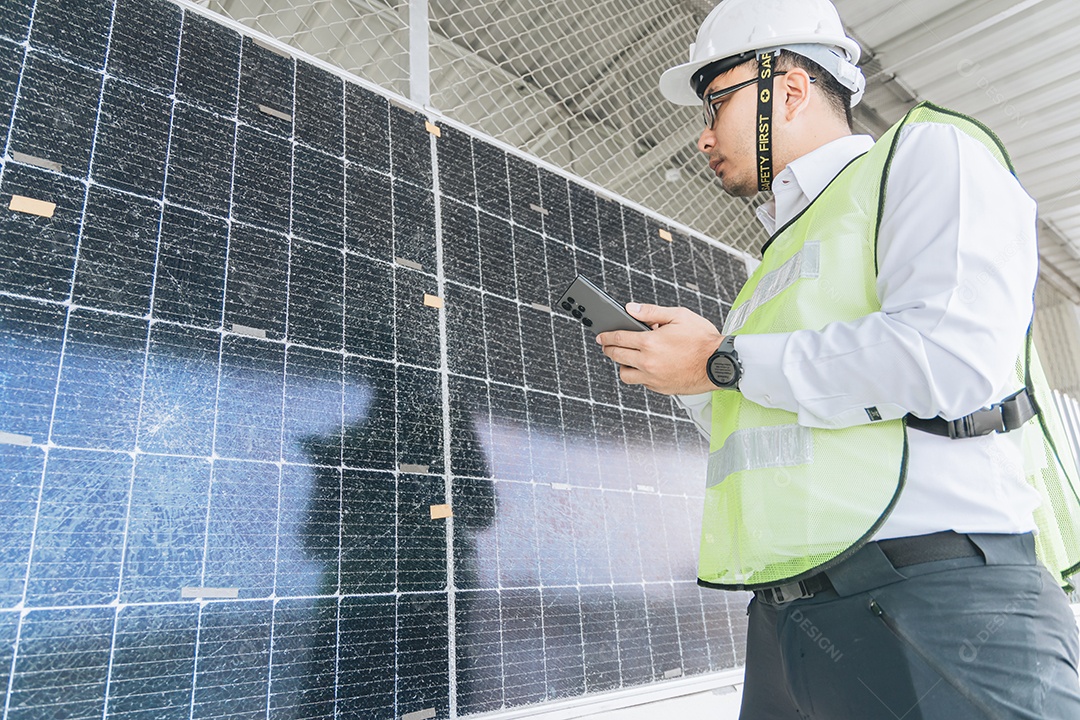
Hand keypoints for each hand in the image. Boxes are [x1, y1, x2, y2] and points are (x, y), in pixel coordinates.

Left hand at [595, 303, 722, 394]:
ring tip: (628, 357)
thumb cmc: (703, 339)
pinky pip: (642, 382)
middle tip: (608, 346)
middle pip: (617, 357)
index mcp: (650, 343)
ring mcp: (653, 378)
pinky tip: (648, 365)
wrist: (720, 363)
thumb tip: (630, 308)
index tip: (601, 336)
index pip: (618, 339)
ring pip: (626, 375)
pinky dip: (640, 374)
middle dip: (609, 349)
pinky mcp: (661, 388)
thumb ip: (651, 312)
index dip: (606, 336)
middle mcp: (648, 362)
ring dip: (623, 365)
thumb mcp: (679, 316)